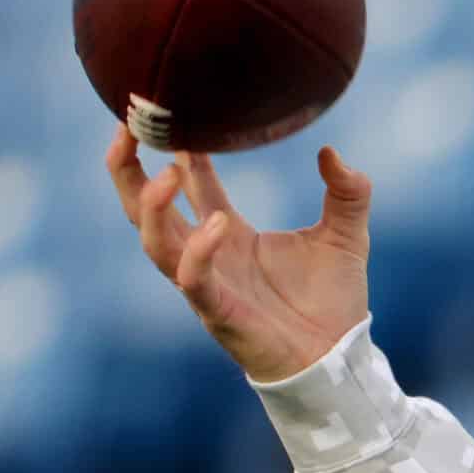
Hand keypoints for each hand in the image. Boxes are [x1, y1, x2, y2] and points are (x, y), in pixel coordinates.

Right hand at [104, 125, 371, 382]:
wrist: (340, 359)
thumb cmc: (334, 301)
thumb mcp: (347, 235)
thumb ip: (347, 193)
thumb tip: (331, 151)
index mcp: (230, 234)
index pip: (193, 185)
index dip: (179, 149)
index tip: (174, 113)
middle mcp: (209, 255)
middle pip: (144, 209)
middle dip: (126, 170)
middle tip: (126, 127)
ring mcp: (207, 284)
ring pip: (154, 241)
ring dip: (152, 206)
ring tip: (168, 171)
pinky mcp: (218, 311)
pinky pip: (192, 279)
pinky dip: (199, 251)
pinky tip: (218, 224)